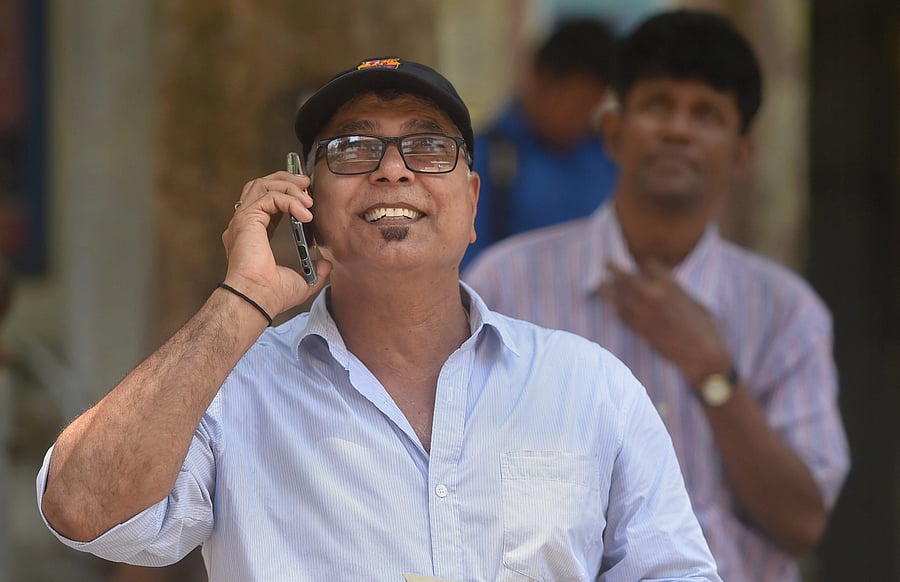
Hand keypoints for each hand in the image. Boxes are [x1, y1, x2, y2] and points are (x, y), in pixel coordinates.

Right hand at [221, 171, 331, 317]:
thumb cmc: (271, 295)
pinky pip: (270, 197)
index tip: (307, 196)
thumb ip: (315, 270)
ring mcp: (243, 220)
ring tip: (308, 198)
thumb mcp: (302, 281)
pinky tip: (305, 214)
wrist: (258, 299)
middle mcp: (245, 224)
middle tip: (306, 183)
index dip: (287, 193)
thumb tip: (327, 263)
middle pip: (260, 185)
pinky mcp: (247, 220)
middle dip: (286, 180)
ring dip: (289, 186)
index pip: (266, 201)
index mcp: (253, 234)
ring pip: (263, 185)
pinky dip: (290, 201)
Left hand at [600, 259, 730, 385]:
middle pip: (627, 276)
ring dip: (608, 288)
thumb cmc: (704, 327)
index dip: (645, 264)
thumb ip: (675, 290)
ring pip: (618, 296)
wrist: (699, 353)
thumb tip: (665, 286)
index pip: (649, 265)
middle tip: (606, 262)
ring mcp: (642, 312)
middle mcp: (652, 295)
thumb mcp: (693, 300)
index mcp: (669, 285)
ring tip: (601, 282)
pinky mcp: (638, 329)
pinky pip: (621, 314)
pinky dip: (616, 308)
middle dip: (615, 268)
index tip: (643, 265)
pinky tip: (614, 305)